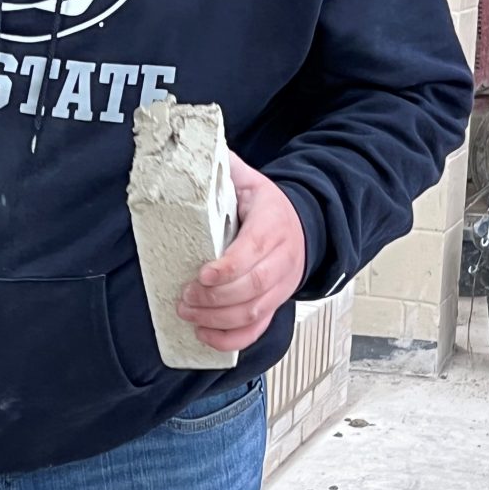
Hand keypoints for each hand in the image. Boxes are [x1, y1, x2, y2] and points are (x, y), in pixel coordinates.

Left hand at [177, 151, 305, 352]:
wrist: (304, 226)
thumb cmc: (268, 205)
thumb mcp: (250, 180)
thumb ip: (226, 168)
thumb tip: (197, 151)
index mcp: (273, 225)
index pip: (253, 252)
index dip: (228, 268)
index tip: (203, 274)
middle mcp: (282, 259)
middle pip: (251, 288)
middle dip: (215, 298)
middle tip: (184, 296)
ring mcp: (281, 286)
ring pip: (253, 312)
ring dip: (217, 319)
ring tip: (187, 312)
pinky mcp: (275, 304)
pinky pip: (257, 329)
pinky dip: (231, 339)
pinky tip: (205, 334)